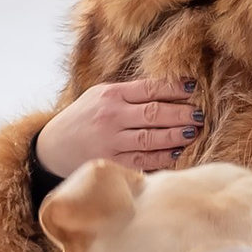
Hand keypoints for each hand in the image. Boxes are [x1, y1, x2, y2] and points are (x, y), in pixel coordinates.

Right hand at [36, 78, 199, 179]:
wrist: (52, 146)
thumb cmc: (83, 118)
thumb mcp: (99, 96)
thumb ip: (129, 94)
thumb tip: (169, 92)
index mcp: (110, 95)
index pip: (149, 89)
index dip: (173, 89)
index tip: (192, 89)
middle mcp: (111, 117)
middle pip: (154, 114)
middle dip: (181, 114)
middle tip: (199, 114)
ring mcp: (111, 142)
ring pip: (151, 138)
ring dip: (176, 135)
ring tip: (194, 131)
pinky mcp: (111, 162)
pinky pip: (142, 160)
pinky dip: (162, 157)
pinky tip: (176, 152)